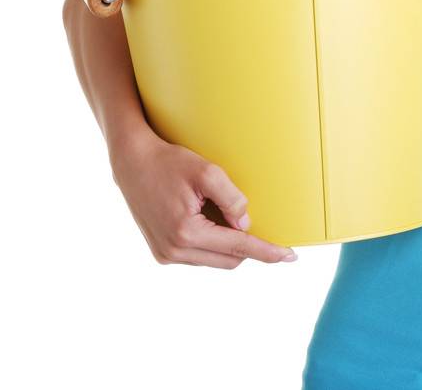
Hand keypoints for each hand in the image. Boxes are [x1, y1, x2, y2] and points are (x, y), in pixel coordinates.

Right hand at [109, 130, 298, 268]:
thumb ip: (231, 198)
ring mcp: (165, 255)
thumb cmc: (169, 162)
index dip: (267, 251)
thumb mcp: (207, 172)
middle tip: (258, 224)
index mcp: (186, 233)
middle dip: (247, 246)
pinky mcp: (161, 252)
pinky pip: (198, 255)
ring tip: (223, 215)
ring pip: (214, 259)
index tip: (290, 256)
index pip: (238, 247)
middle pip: (229, 259)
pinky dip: (210, 243)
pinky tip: (208, 220)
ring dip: (227, 245)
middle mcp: (174, 251)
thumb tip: (246, 223)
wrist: (132, 162)